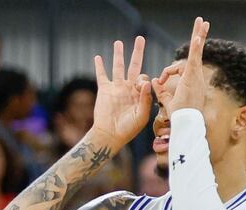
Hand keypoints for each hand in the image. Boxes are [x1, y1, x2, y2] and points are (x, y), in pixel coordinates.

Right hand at [91, 36, 151, 150]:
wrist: (110, 135)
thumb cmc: (128, 129)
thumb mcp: (142, 115)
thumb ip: (145, 99)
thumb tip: (147, 80)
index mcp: (140, 94)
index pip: (145, 78)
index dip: (143, 80)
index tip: (139, 86)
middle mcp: (129, 88)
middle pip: (134, 65)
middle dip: (137, 52)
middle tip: (140, 38)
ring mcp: (116, 88)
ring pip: (118, 66)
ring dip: (118, 54)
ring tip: (118, 42)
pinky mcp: (104, 90)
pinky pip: (101, 75)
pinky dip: (99, 66)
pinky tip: (98, 57)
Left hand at [151, 17, 209, 113]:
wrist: (186, 125)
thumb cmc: (179, 117)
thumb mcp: (167, 101)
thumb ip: (161, 91)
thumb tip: (153, 81)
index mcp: (191, 82)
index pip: (180, 68)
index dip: (168, 72)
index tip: (161, 81)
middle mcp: (196, 78)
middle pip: (197, 54)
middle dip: (199, 37)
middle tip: (202, 23)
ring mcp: (196, 76)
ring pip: (197, 53)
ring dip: (199, 36)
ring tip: (202, 22)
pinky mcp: (193, 77)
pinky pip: (195, 59)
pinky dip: (196, 48)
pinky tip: (198, 36)